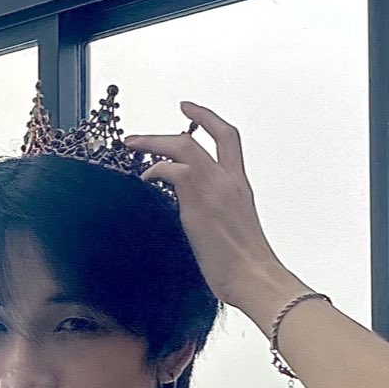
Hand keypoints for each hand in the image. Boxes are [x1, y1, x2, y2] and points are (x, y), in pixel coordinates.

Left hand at [122, 101, 280, 308]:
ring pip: (182, 148)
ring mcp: (214, 190)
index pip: (228, 138)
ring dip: (152, 143)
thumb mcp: (235, 228)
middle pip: (196, 139)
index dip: (207, 118)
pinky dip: (155, 170)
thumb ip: (216, 211)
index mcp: (240, 185)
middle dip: (164, 132)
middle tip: (139, 136)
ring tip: (132, 147)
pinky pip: (173, 171)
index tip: (189, 109)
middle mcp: (228, 181)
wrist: (256, 278)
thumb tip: (194, 213)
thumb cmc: (247, 264)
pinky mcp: (198, 204)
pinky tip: (146, 178)